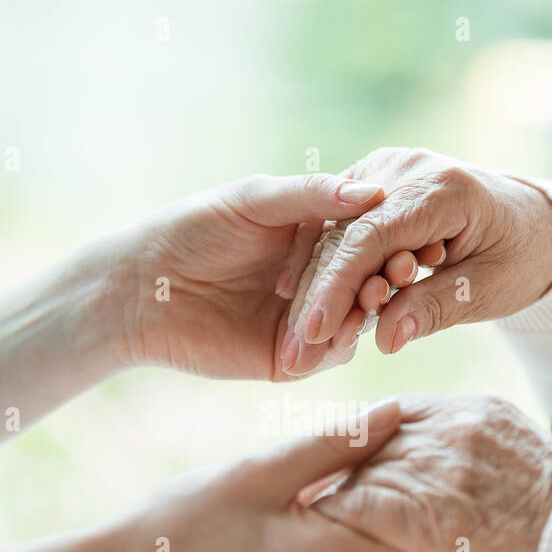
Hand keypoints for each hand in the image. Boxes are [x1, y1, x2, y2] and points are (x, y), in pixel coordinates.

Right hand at [90, 400, 406, 551]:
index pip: (410, 514)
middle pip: (393, 536)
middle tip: (364, 437)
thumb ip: (337, 443)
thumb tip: (397, 413)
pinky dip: (333, 536)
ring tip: (324, 469)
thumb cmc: (183, 523)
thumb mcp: (262, 470)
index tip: (398, 428)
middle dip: (384, 485)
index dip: (409, 466)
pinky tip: (301, 507)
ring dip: (357, 509)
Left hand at [113, 173, 385, 379]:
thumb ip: (313, 195)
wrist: (142, 289)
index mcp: (313, 237)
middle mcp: (314, 280)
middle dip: (381, 282)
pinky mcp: (287, 359)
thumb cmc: (192, 229)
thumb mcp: (255, 199)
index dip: (385, 241)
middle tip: (397, 278)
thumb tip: (375, 191)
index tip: (410, 240)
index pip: (363, 240)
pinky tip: (341, 334)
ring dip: (364, 314)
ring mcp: (303, 321)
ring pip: (351, 322)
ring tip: (370, 305)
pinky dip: (336, 346)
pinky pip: (324, 356)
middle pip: (364, 284)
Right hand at [283, 148, 551, 376]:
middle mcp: (405, 168)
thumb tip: (385, 342)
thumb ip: (434, 309)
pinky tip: (305, 311)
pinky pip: (337, 230)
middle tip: (295, 356)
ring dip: (314, 290)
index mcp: (441, 188)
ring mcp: (384, 171)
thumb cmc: (518, 258)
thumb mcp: (487, 290)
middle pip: (343, 236)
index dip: (337, 288)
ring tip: (298, 346)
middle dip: (317, 299)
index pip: (370, 237)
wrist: (532, 223)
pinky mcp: (372, 184)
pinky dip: (323, 271)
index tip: (315, 334)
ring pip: (331, 234)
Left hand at [311, 394, 551, 551]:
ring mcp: (441, 467)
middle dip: (344, 466)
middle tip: (316, 490)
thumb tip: (451, 475)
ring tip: (310, 514)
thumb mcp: (524, 465)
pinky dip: (338, 517)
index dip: (372, 440)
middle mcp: (456, 428)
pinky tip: (325, 532)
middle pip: (374, 436)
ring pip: (362, 468)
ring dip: (335, 493)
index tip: (352, 463)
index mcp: (479, 411)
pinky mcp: (428, 512)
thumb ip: (478, 455)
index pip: (402, 413)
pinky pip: (360, 504)